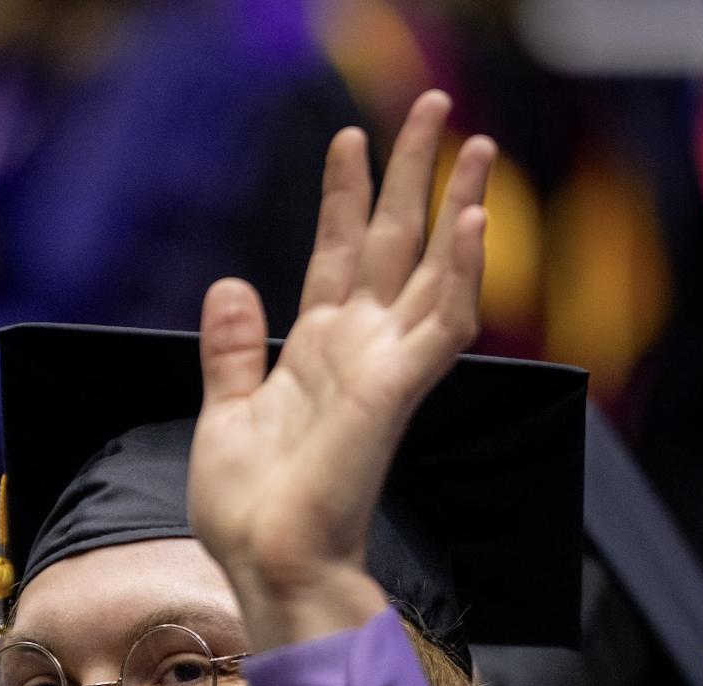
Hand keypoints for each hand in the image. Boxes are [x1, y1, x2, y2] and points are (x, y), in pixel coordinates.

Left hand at [188, 91, 494, 648]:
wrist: (265, 562)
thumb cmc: (249, 510)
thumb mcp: (224, 414)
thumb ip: (230, 351)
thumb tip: (230, 285)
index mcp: (315, 353)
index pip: (337, 254)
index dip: (344, 196)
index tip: (349, 139)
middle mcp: (356, 352)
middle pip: (393, 243)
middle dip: (413, 174)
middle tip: (434, 107)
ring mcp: (381, 369)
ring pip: (433, 270)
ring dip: (458, 206)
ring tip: (478, 146)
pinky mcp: (393, 393)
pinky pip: (440, 324)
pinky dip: (459, 274)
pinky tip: (472, 223)